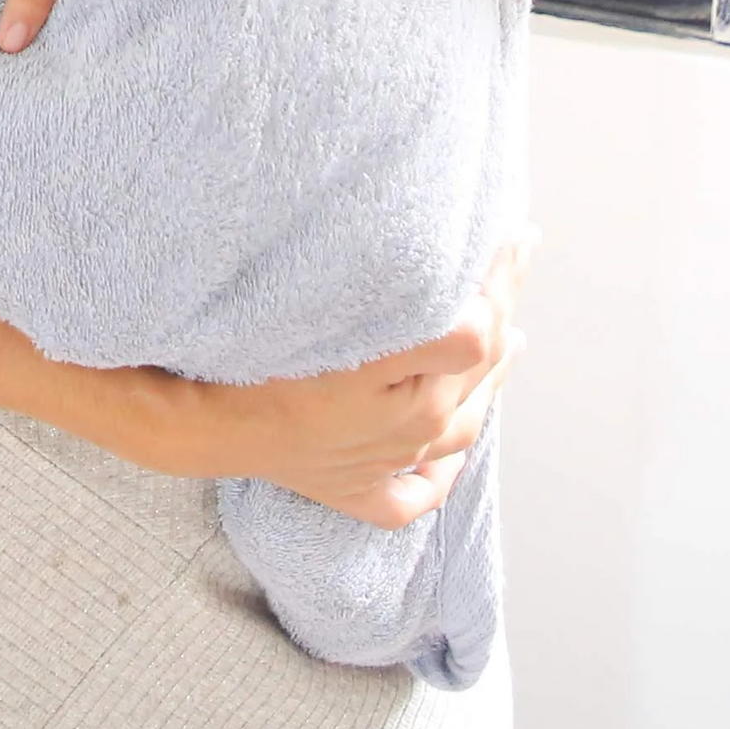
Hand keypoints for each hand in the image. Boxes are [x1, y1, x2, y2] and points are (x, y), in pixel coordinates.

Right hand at [133, 230, 537, 528]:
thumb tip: (482, 320)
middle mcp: (414, 436)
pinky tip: (446, 461)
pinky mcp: (354, 492)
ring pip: (460, 430)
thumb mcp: (349, 340)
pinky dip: (436, 477)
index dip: (498, 279)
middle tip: (523, 250)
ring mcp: (385, 467)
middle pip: (478, 370)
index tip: (509, 234)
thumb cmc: (268, 370)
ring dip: (490, 383)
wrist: (206, 425)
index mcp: (422, 400)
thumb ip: (426, 333)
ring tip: (512, 345)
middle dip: (504, 306)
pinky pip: (413, 494)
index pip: (483, 330)